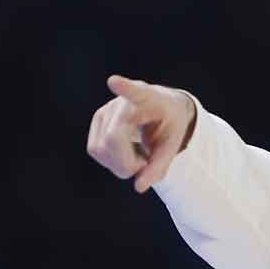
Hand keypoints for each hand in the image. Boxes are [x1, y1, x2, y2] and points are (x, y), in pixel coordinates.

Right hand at [86, 74, 195, 192]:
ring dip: (118, 165)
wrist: (162, 108)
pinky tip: (127, 154)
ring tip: (138, 158)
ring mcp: (104, 112)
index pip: (135, 92)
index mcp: (148, 99)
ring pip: (99, 149)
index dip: (124, 88)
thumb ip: (160, 165)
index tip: (114, 81)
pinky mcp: (96, 122)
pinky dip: (111, 161)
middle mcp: (120, 102)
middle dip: (126, 164)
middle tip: (145, 164)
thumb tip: (139, 187)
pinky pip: (95, 150)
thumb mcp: (173, 144)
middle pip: (112, 139)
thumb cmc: (170, 123)